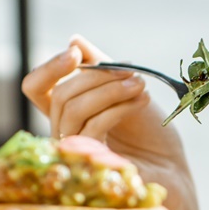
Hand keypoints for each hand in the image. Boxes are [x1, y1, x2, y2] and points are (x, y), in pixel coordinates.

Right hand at [21, 36, 200, 209]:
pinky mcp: (90, 164)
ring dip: (109, 89)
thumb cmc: (149, 132)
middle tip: (132, 72)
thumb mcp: (125, 90)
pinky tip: (141, 100)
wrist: (173, 168)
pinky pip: (92, 127)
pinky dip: (118, 107)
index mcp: (66, 113)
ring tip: (140, 84)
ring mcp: (74, 151)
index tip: (75, 52)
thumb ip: (101, 67)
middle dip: (97, 76)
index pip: (36, 88)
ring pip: (72, 109)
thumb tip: (74, 40)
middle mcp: (64, 133)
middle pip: (60, 95)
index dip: (49, 68)